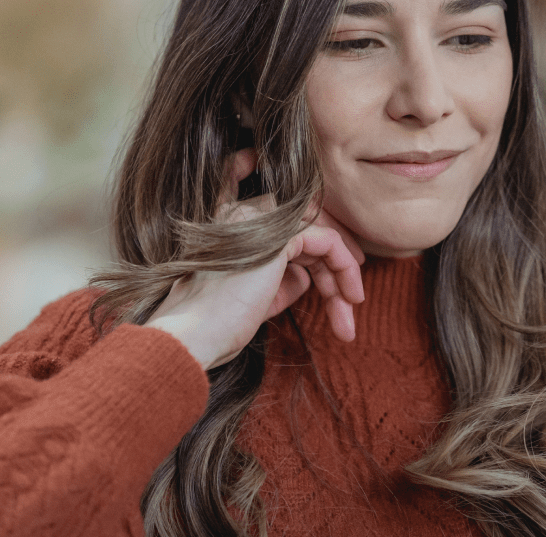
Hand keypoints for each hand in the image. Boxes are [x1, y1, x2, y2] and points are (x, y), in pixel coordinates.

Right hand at [144, 149, 365, 369]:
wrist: (194, 334)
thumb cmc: (218, 323)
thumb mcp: (257, 297)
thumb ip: (282, 279)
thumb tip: (308, 277)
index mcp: (234, 224)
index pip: (286, 219)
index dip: (317, 244)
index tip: (336, 278)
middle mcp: (245, 212)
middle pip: (308, 232)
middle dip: (334, 271)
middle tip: (350, 304)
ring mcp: (261, 218)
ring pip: (322, 237)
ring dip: (343, 275)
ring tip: (351, 313)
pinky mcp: (279, 233)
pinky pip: (328, 242)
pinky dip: (344, 267)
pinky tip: (350, 297)